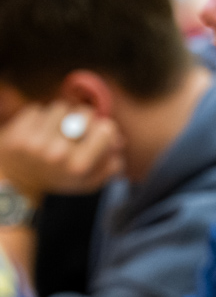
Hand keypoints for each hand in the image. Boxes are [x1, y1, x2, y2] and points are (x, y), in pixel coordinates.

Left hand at [0, 101, 123, 204]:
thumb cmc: (57, 181)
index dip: (104, 129)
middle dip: (83, 118)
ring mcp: (35, 142)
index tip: (97, 134)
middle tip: (77, 127)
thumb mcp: (89, 182)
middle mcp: (57, 153)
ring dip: (60, 117)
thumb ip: (110, 165)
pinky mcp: (16, 132)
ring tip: (55, 130)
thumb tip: (119, 141)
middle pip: (84, 113)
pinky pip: (36, 110)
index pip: (106, 129)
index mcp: (79, 166)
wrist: (16, 188)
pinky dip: (39, 118)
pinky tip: (37, 131)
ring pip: (60, 108)